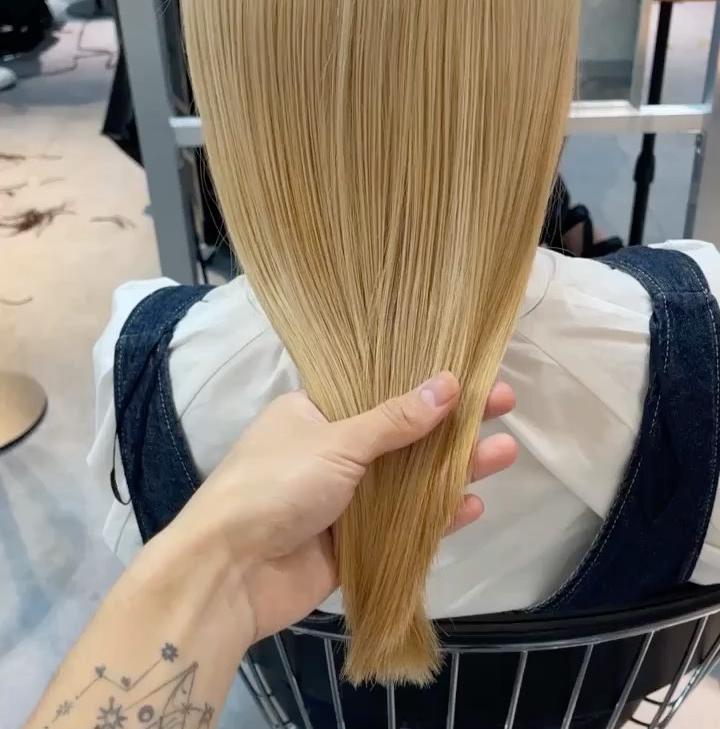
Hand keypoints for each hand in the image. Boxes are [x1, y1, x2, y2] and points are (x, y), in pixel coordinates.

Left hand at [175, 373, 516, 641]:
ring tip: (505, 451)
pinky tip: (473, 505)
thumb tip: (447, 384)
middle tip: (505, 404)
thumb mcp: (337, 441)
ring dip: (454, 468)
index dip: (426, 382)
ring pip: (408, 480)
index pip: (381, 388)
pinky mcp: (353, 545)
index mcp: (316, 412)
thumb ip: (394, 420)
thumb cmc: (275, 485)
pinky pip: (402, 526)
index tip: (471, 373)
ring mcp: (344, 499)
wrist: (228, 573)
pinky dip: (435, 517)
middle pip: (404, 433)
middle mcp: (332, 451)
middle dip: (452, 423)